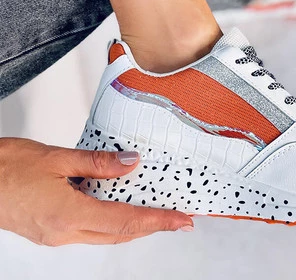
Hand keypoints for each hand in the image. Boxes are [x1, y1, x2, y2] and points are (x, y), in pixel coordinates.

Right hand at [0, 138, 192, 245]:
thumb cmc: (7, 168)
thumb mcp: (57, 158)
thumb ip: (97, 163)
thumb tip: (130, 163)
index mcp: (68, 215)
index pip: (124, 222)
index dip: (156, 222)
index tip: (180, 221)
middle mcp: (64, 232)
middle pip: (119, 234)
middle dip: (151, 227)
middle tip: (176, 219)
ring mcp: (56, 236)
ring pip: (105, 235)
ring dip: (131, 225)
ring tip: (154, 211)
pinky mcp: (50, 231)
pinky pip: (89, 230)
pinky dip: (109, 221)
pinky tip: (117, 205)